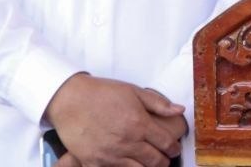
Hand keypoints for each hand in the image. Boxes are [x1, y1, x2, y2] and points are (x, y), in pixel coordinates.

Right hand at [44, 73, 186, 166]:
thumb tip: (180, 110)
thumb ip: (159, 103)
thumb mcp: (134, 91)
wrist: (70, 100)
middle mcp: (127, 142)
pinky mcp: (93, 163)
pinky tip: (126, 164)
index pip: (166, 143)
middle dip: (163, 161)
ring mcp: (110, 155)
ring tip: (148, 163)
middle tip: (164, 159)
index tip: (175, 149)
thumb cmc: (101, 93)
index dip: (174, 148)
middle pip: (154, 160)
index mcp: (139, 124)